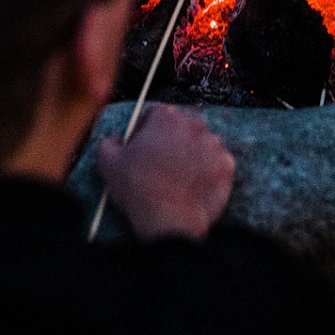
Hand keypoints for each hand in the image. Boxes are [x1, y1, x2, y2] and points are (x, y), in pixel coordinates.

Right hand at [94, 103, 234, 241]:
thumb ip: (109, 142)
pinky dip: (206, 171)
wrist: (169, 220)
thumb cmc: (139, 189)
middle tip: (160, 163)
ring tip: (177, 176)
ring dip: (191, 153)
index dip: (145, 130)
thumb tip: (115, 140)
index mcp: (166, 116)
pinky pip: (215, 163)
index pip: (154, 114)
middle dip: (171, 140)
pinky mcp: (227, 165)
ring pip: (201, 143)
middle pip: (181, 126)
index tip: (141, 147)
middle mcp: (194, 124)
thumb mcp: (108, 162)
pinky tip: (192, 185)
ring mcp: (214, 144)